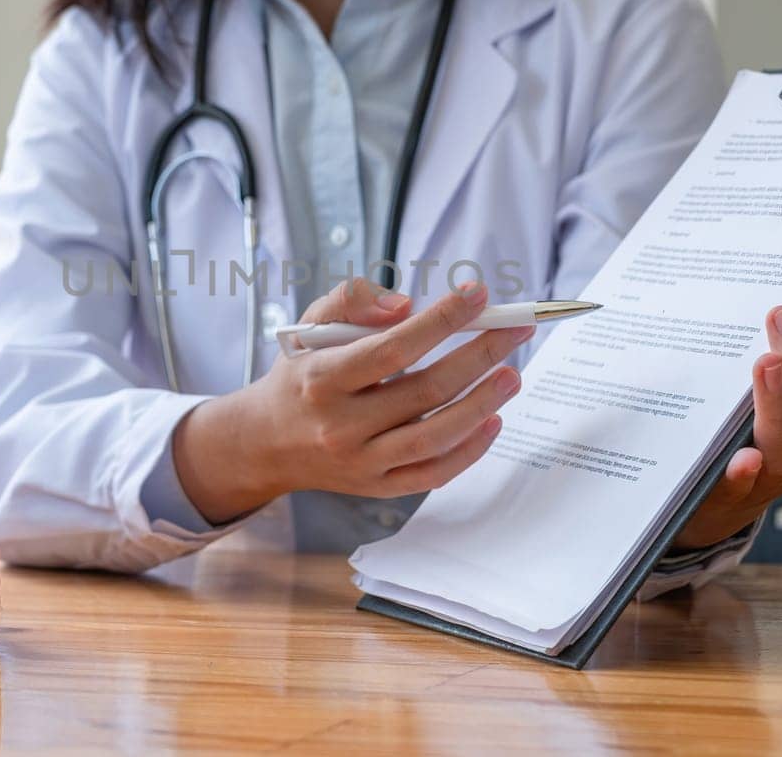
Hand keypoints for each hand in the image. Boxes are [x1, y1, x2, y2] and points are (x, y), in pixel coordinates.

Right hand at [173, 279, 533, 523]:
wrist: (266, 442)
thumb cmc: (300, 373)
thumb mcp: (309, 325)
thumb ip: (352, 300)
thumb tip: (407, 307)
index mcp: (321, 379)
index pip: (391, 348)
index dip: (440, 320)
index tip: (478, 295)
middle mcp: (340, 425)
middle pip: (424, 390)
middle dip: (478, 356)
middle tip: (516, 330)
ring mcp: (361, 462)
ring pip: (435, 437)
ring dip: (482, 404)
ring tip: (512, 375)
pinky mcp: (377, 487)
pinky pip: (433, 474)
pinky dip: (469, 451)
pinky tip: (494, 420)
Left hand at [675, 300, 781, 548]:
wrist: (707, 508)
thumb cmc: (738, 445)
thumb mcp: (764, 411)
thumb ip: (776, 376)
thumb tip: (772, 315)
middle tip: (780, 318)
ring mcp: (766, 486)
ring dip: (778, 404)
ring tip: (766, 362)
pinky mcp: (726, 500)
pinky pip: (738, 490)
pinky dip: (744, 473)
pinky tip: (744, 456)